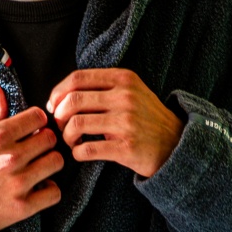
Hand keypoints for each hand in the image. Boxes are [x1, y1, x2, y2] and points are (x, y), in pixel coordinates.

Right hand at [0, 82, 62, 231]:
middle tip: (35, 150)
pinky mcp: (22, 206)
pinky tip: (38, 189)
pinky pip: (55, 192)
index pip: (39, 116)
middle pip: (51, 138)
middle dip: (45, 142)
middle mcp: (10, 157)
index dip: (37, 122)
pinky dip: (49, 191)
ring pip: (57, 162)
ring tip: (38, 169)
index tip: (32, 130)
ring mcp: (18, 182)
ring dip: (49, 165)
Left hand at [46, 68, 183, 178]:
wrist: (177, 144)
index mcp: (123, 79)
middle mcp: (125, 97)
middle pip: (72, 101)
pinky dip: (77, 153)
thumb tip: (60, 97)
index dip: (58, 92)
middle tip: (62, 126)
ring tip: (72, 141)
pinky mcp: (127, 147)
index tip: (54, 105)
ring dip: (66, 136)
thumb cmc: (147, 119)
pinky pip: (87, 149)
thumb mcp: (132, 91)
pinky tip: (81, 153)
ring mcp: (127, 122)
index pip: (77, 78)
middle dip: (59, 116)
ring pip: (76, 125)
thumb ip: (102, 88)